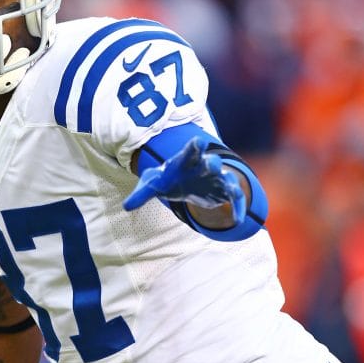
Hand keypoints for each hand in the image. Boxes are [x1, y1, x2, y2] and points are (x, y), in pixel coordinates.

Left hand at [124, 135, 245, 223]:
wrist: (184, 182)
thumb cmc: (167, 179)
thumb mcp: (151, 184)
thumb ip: (141, 194)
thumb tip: (126, 206)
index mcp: (186, 161)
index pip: (191, 150)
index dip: (195, 146)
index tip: (198, 142)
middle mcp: (204, 166)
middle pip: (210, 163)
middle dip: (212, 164)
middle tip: (213, 164)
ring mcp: (217, 178)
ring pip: (227, 179)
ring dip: (230, 184)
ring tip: (233, 192)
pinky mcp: (224, 191)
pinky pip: (235, 198)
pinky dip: (238, 208)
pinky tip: (237, 220)